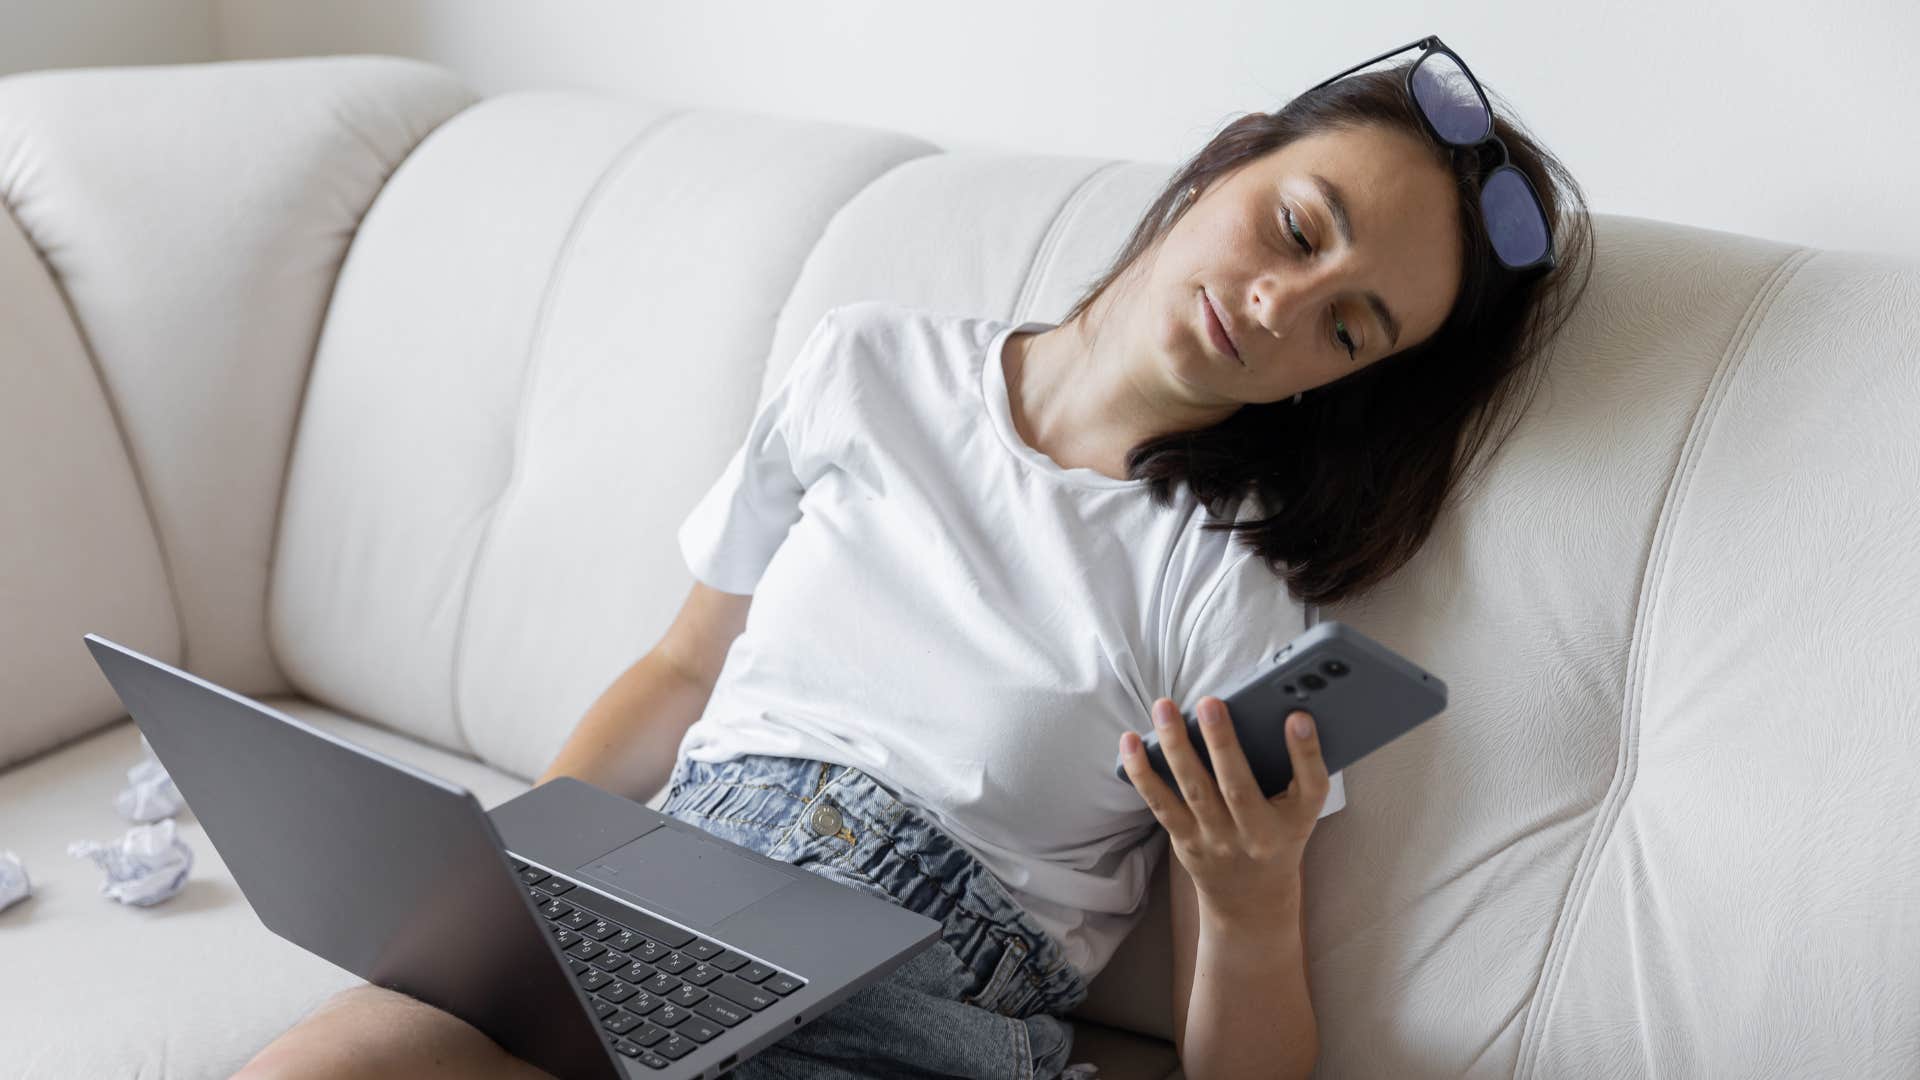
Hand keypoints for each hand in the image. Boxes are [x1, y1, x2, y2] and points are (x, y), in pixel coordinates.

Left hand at [1119, 696, 1329, 922]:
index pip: (1310, 786)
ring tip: (1164, 708)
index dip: (1306, 752)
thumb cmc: (1277, 836)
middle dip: (1223, 743)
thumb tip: (1282, 712)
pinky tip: (1130, 741)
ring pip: (1194, 789)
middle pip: (1239, 787)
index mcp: (1294, 822)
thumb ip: (1296, 767)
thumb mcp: (1298, 810)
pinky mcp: (1185, 841)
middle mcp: (1257, 835)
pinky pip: (1161, 804)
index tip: (1298, 717)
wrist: (1252, 897)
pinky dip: (1143, 772)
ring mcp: (1217, 840)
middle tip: (1209, 702)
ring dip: (1175, 746)